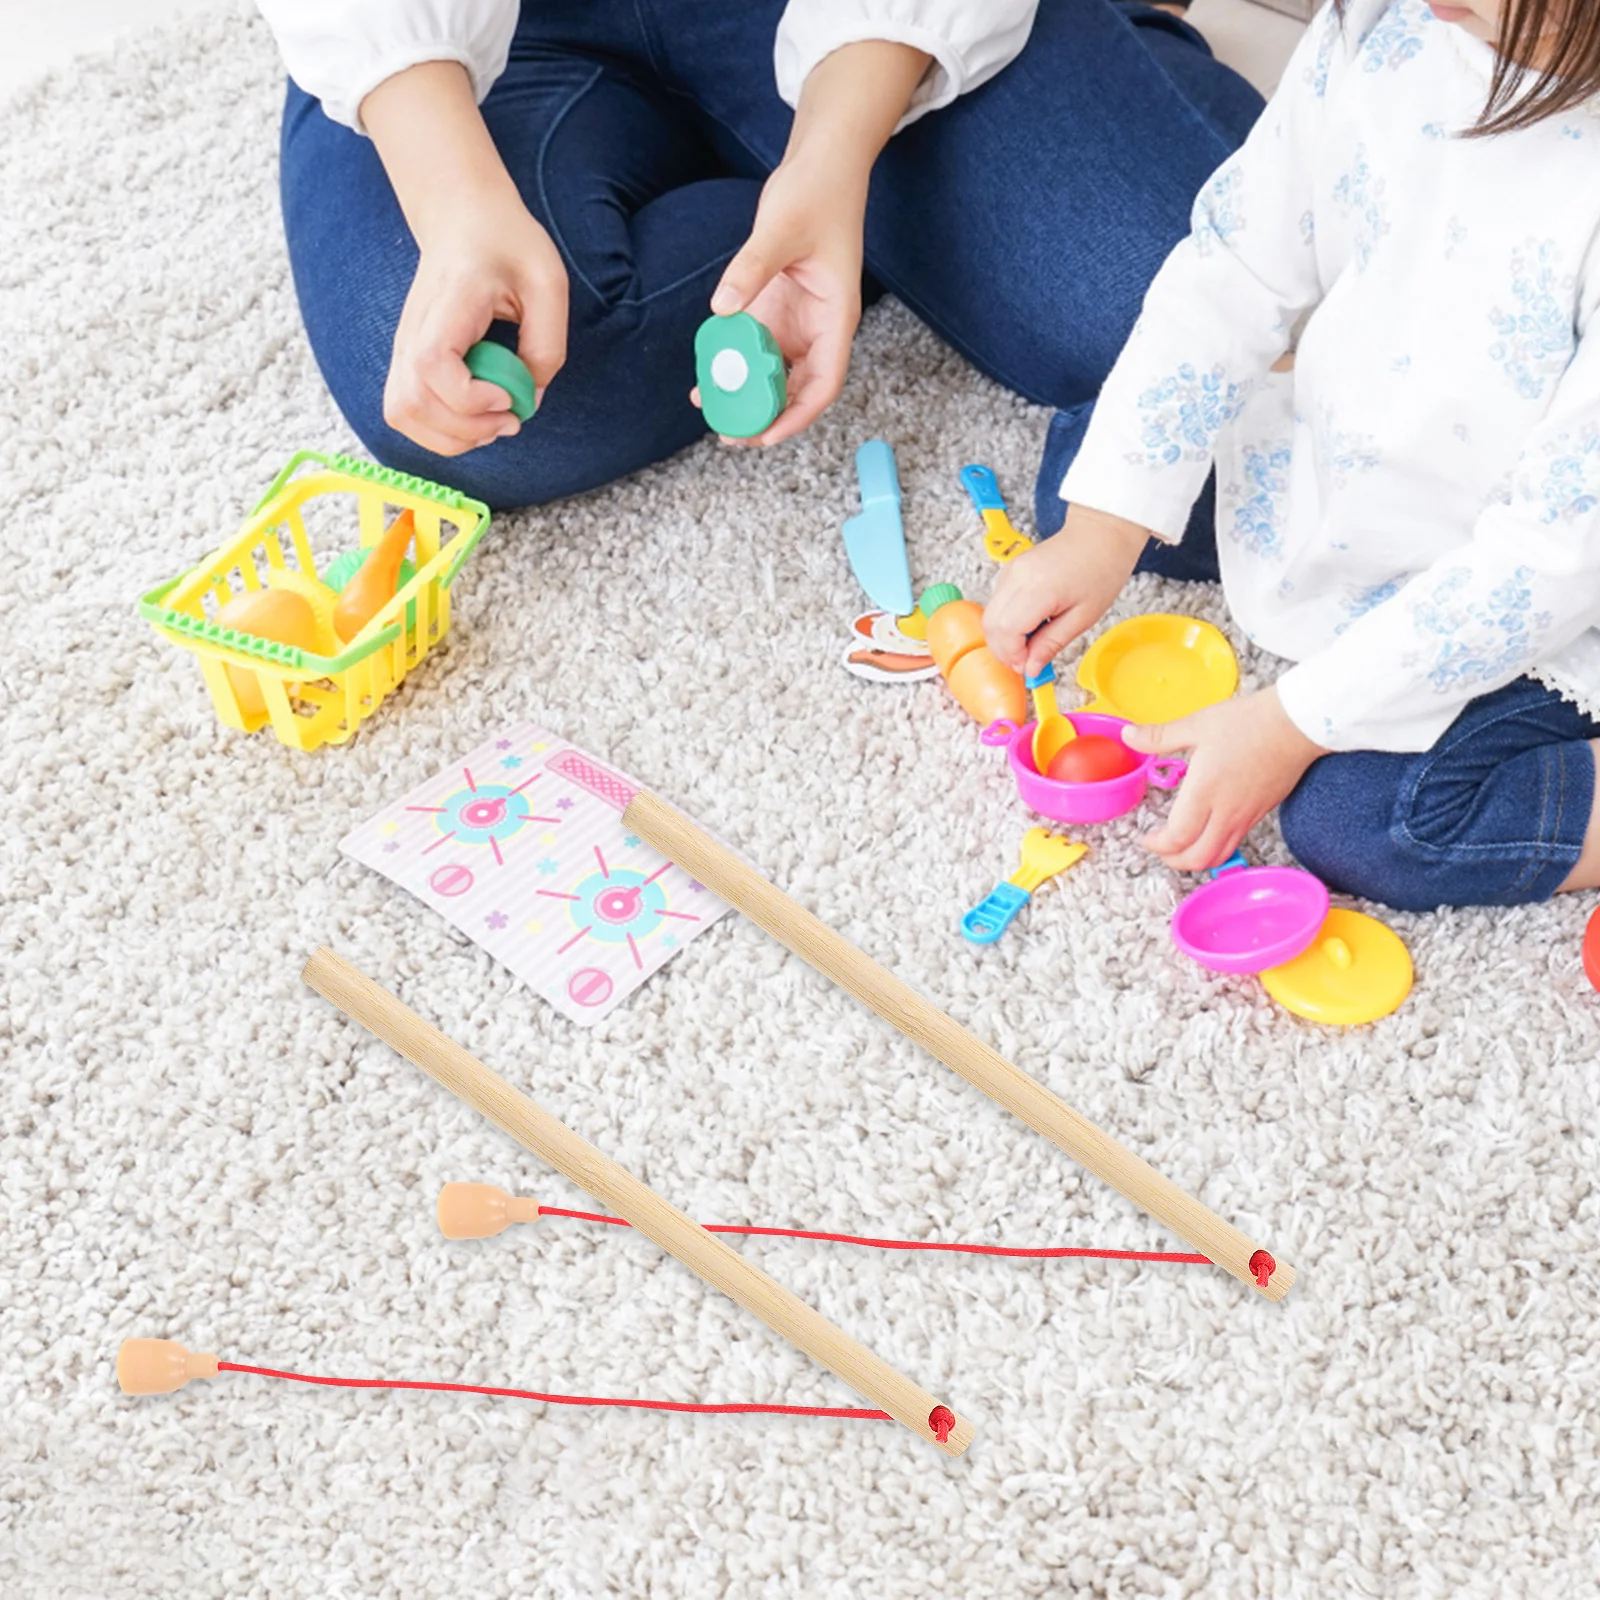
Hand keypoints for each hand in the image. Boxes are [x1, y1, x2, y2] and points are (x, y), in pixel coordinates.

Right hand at [384, 195, 568, 456]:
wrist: (463, 217)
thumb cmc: (508, 245)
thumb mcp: (548, 285)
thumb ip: (546, 345)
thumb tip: (529, 400)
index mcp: (450, 302)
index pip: (432, 365)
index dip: (469, 399)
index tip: (508, 397)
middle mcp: (414, 327)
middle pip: (411, 403)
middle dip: (466, 430)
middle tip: (510, 419)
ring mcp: (404, 345)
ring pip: (401, 414)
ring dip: (451, 437)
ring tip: (491, 423)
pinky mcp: (406, 360)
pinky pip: (406, 411)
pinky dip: (440, 431)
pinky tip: (474, 419)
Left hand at [698, 150, 863, 447]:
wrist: (820, 165)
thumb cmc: (817, 192)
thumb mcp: (782, 228)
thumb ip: (751, 268)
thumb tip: (722, 308)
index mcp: (835, 318)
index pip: (824, 382)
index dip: (798, 415)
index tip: (767, 435)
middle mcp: (819, 327)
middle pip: (799, 389)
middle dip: (767, 417)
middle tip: (729, 434)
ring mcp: (797, 321)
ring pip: (775, 373)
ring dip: (747, 395)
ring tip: (712, 411)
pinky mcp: (777, 308)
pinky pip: (755, 347)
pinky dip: (735, 364)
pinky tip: (707, 374)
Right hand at [983, 504, 1149, 677]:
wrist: (1101, 533)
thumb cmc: (1101, 569)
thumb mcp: (1083, 617)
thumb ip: (1052, 643)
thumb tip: (1031, 668)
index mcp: (1038, 588)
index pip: (1006, 631)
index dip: (1013, 655)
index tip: (1029, 667)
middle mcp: (1016, 577)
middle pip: (990, 625)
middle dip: (1004, 650)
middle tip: (1028, 661)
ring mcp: (1010, 571)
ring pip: (990, 616)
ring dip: (1005, 637)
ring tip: (1032, 642)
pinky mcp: (1010, 570)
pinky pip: (997, 604)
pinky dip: (1007, 622)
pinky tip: (1030, 625)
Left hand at [1122, 687, 1327, 871]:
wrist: (1298, 723)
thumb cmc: (1249, 721)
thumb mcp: (1198, 724)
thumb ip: (1160, 736)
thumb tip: (1129, 736)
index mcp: (1205, 792)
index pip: (1177, 838)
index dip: (1156, 845)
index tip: (1146, 837)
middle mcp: (1226, 812)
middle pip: (1197, 858)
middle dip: (1172, 860)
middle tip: (1159, 847)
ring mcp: (1246, 816)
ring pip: (1218, 857)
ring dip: (1194, 859)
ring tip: (1180, 845)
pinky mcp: (1260, 813)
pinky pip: (1234, 843)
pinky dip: (1214, 848)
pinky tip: (1206, 831)